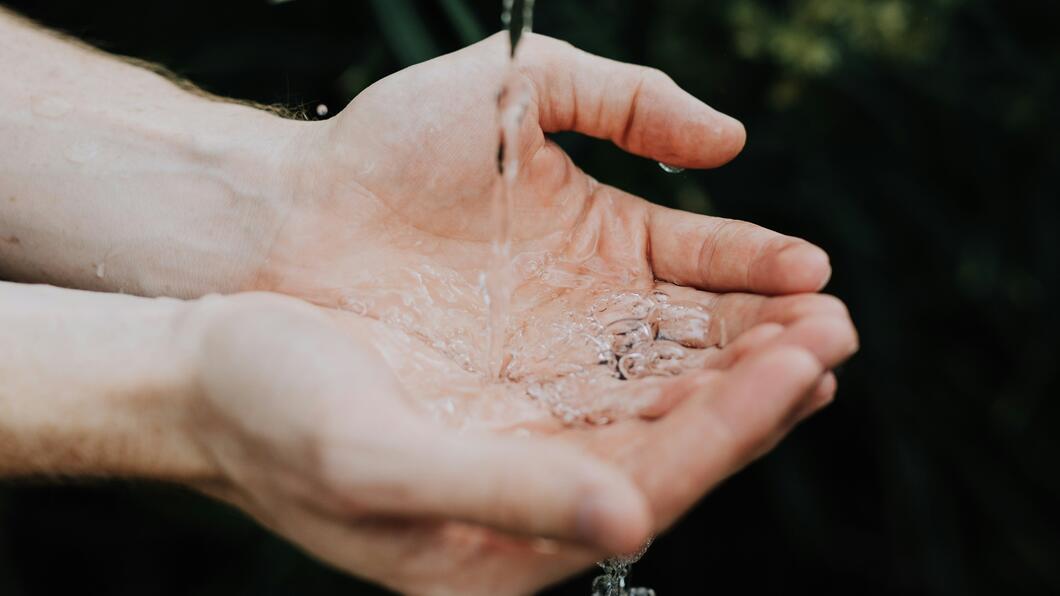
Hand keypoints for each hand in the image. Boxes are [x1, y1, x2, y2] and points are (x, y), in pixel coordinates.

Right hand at [182, 292, 854, 595]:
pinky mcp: (514, 416)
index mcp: (498, 556)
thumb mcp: (375, 462)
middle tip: (834, 331)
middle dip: (755, 400)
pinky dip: (675, 356)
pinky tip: (717, 322)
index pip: (645, 493)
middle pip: (669, 461)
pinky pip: (616, 389)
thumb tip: (629, 525)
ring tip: (806, 318)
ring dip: (731, 373)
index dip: (727, 432)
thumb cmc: (273, 420)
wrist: (209, 378)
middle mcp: (527, 517)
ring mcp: (524, 464)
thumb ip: (499, 496)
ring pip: (654, 422)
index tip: (799, 364)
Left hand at [252, 33, 844, 422]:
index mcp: (607, 236)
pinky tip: (704, 419)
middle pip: (701, 335)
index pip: (705, 260)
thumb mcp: (515, 89)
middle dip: (769, 339)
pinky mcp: (512, 416)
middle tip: (831, 341)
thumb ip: (625, 99)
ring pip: (663, 386)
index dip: (760, 267)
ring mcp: (555, 368)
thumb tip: (731, 142)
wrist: (287, 220)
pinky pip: (599, 426)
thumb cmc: (390, 146)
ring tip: (798, 381)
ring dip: (731, 387)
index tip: (813, 275)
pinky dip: (655, 425)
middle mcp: (593, 311)